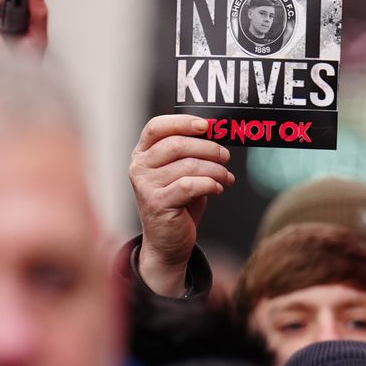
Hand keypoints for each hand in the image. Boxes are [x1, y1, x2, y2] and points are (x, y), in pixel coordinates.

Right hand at [129, 114, 234, 296]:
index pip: (157, 127)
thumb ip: (190, 154)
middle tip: (226, 156)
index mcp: (142, 154)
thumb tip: (215, 135)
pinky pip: (191, 185)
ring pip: (189, 165)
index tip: (207, 126)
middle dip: (209, 148)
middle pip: (178, 144)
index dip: (183, 122)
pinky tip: (218, 189)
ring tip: (226, 177)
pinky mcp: (157, 203)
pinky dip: (210, 184)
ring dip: (216, 169)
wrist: (167, 243)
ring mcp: (145, 185)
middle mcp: (139, 167)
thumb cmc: (177, 204)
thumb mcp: (181, 174)